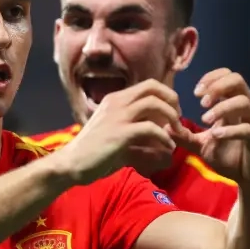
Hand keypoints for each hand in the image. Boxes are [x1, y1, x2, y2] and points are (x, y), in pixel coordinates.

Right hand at [54, 79, 186, 183]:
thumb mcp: (114, 133)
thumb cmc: (92, 152)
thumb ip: (135, 129)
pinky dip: (164, 137)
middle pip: (153, 88)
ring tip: (176, 132)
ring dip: (171, 117)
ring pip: (155, 103)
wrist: (71, 163)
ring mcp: (118, 116)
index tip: (172, 112)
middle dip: (172, 101)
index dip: (166, 95)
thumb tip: (161, 135)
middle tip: (177, 119)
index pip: (148, 85)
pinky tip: (168, 147)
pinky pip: (151, 128)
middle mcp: (117, 102)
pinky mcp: (121, 133)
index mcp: (115, 99)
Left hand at [178, 68, 249, 187]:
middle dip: (217, 86)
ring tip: (205, 119)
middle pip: (238, 80)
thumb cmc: (230, 158)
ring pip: (244, 102)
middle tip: (201, 102)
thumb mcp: (202, 146)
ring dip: (221, 107)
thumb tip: (164, 127)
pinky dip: (230, 130)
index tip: (196, 92)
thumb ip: (185, 136)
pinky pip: (247, 128)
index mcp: (234, 105)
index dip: (211, 78)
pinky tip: (216, 135)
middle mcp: (246, 109)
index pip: (227, 76)